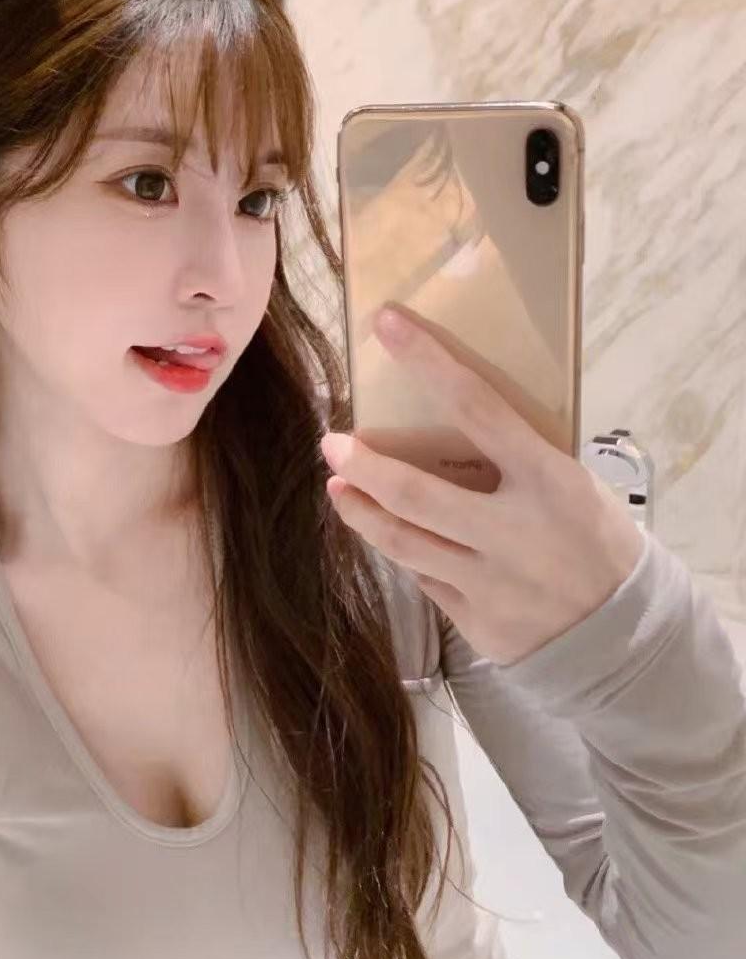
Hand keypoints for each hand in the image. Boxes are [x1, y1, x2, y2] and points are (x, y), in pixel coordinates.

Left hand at [320, 303, 646, 666]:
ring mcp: (489, 582)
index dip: (428, 363)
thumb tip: (449, 425)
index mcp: (548, 480)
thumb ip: (517, 462)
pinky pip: (423, 579)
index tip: (387, 325)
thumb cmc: (597, 540)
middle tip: (332, 444)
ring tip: (340, 486)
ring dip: (361, 511)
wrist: (626, 634)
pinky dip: (401, 551)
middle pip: (414, 493)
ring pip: (403, 542)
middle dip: (364, 466)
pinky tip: (385, 532)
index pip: (477, 408)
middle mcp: (513, 531)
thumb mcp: (575, 487)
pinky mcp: (475, 622)